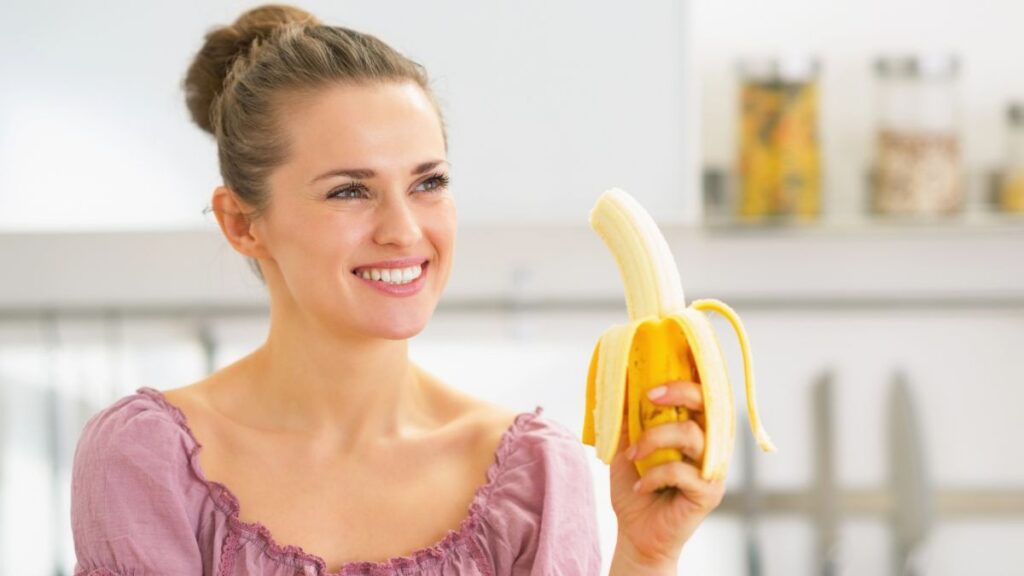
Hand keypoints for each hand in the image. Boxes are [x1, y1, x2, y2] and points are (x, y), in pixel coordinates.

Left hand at [609, 381, 725, 567]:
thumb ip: (629, 419)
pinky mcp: (708, 492)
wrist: (637, 533)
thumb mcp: (626, 447)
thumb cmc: (636, 488)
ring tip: (633, 455)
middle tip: (650, 396)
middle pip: (711, 405)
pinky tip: (640, 486)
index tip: (660, 372)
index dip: (690, 376)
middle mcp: (711, 445)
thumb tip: (620, 385)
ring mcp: (712, 469)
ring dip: (655, 439)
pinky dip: (654, 475)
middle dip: (680, 392)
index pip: (704, 395)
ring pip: (693, 435)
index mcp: (696, 429)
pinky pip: (682, 471)